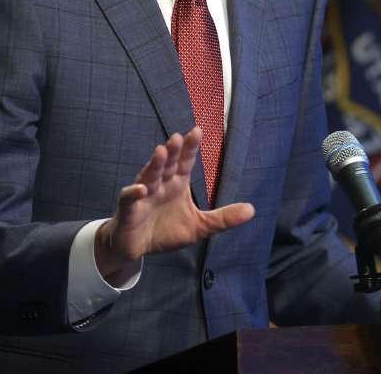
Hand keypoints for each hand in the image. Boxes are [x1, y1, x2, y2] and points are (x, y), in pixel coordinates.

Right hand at [94, 127, 254, 279]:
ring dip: (154, 164)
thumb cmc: (166, 232)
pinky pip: (129, 198)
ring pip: (148, 176)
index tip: (197, 130)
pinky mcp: (128, 210)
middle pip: (167, 164)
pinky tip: (141, 189)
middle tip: (178, 137)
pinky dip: (133, 192)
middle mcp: (160, 184)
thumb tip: (252, 210)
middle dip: (172, 151)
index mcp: (177, 184)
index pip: (185, 162)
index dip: (190, 148)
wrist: (137, 249)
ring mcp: (142, 195)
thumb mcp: (200, 227)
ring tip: (161, 151)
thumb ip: (223, 218)